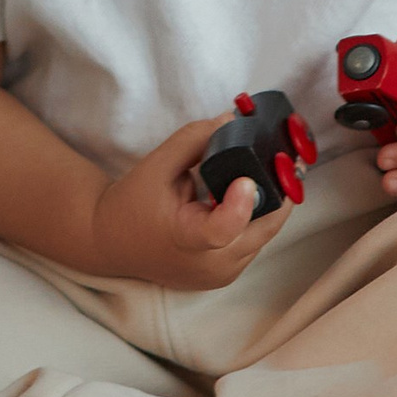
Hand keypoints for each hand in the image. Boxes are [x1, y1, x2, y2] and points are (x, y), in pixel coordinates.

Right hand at [86, 117, 291, 288]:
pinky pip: (254, 242)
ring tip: (274, 170)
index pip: (221, 230)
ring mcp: (221, 275)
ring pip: (264, 235)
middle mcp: (209, 265)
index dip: (239, 204)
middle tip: (287, 157)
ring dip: (270, 205)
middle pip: (262, 228)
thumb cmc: (131, 204)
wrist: (110, 241)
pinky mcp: (226, 276)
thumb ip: (195, 139)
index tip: (246, 178)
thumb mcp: (157, 165)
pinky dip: (257, 218)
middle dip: (277, 192)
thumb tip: (234, 120)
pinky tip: (253, 193)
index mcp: (186, 239)